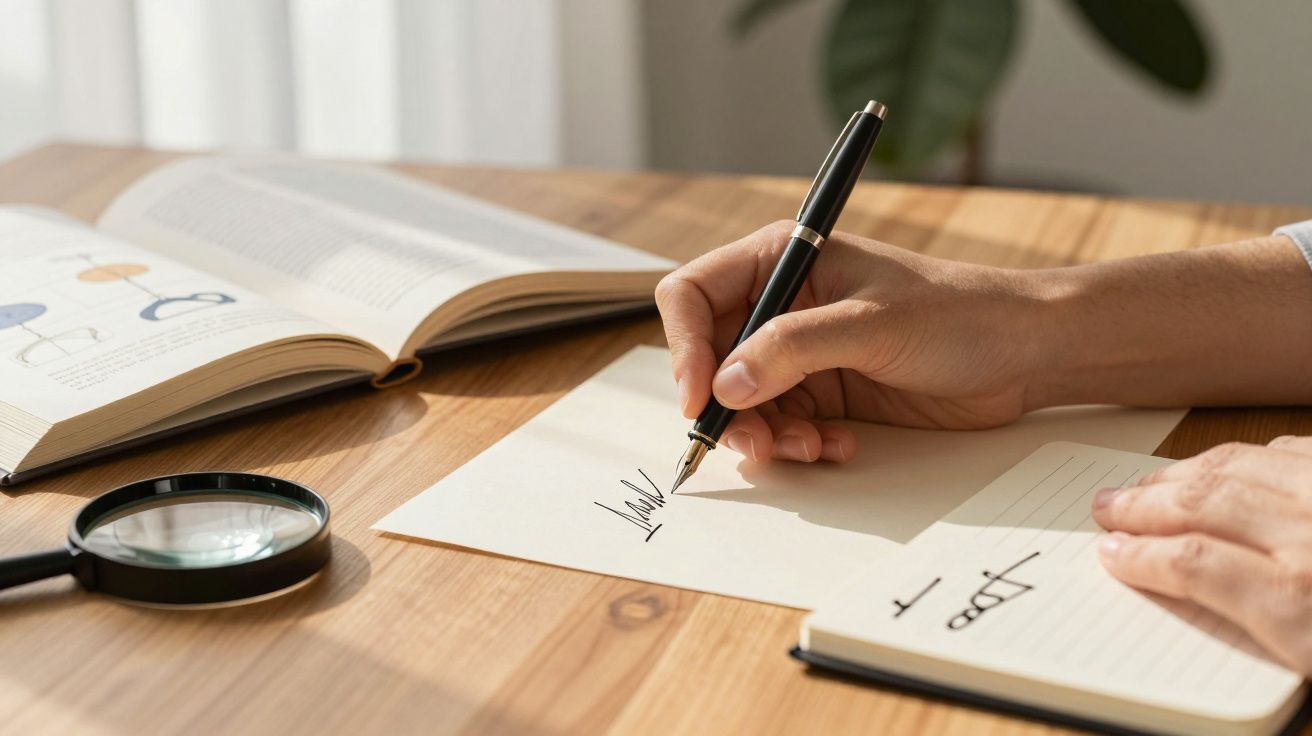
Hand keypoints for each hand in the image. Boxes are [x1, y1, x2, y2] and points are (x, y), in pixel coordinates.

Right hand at [655, 221, 1048, 463]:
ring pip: (743, 401)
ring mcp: (802, 352)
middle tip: (753, 442)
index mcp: (783, 260)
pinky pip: (782, 425)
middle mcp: (783, 304)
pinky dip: (798, 444)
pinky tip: (836, 446)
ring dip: (764, 433)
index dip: (685, 347)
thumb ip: (792, 350)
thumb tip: (725, 385)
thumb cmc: (959, 314)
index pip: (694, 295)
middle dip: (725, 405)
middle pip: (711, 358)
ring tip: (808, 448)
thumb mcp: (871, 325)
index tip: (701, 397)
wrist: (1025, 354)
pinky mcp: (825, 391)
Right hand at [1094, 436, 1311, 674]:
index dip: (1142, 556)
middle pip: (1205, 504)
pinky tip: (1226, 466)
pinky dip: (1246, 455)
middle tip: (1109, 507)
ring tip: (1149, 483)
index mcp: (1299, 599)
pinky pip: (1289, 447)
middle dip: (1144, 504)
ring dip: (1180, 473)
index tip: (1112, 555)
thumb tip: (1178, 582)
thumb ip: (1256, 623)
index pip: (1193, 563)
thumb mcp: (1311, 655)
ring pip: (1237, 464)